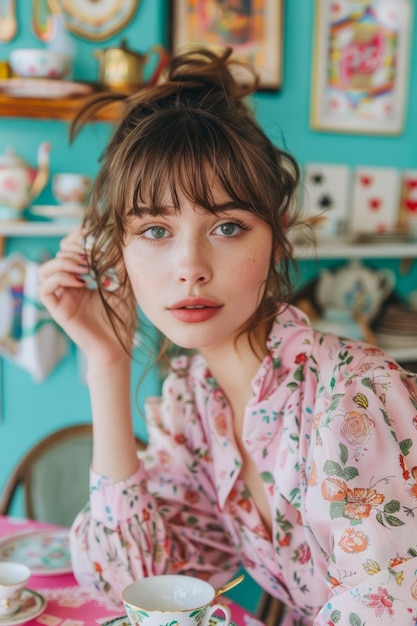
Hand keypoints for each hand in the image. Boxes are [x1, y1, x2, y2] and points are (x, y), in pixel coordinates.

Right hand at [38, 229, 132, 365]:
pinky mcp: (57, 310)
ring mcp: (61, 297)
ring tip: (85, 268)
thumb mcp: (122, 283)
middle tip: (91, 257)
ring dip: (64, 263)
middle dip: (74, 250)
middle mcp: (68, 286)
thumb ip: (117, 262)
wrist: (118, 345)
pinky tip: (80, 282)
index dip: (74, 238)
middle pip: (58, 256)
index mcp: (82, 277)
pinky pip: (44, 288)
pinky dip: (59, 278)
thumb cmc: (121, 318)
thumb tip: (114, 240)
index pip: (68, 250)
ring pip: (45, 270)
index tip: (88, 234)